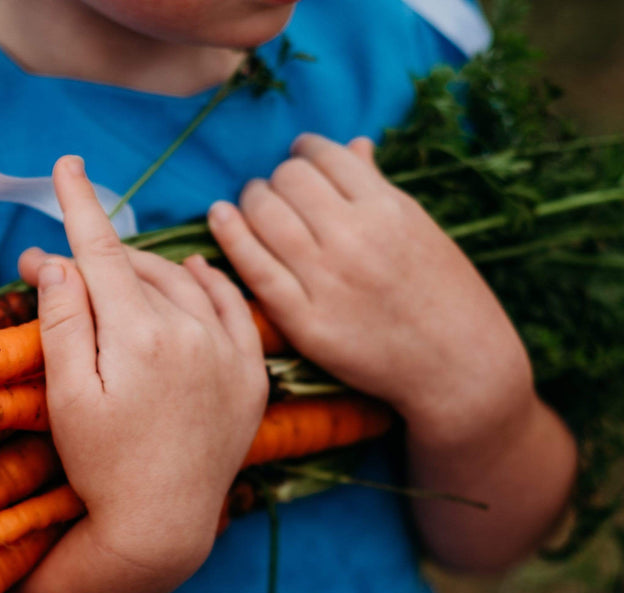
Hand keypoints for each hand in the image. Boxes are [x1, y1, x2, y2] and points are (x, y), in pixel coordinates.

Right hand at [19, 155, 267, 582]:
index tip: (67, 165)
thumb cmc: (101, 467)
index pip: (102, 252)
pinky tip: (194, 274)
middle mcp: (192, 332)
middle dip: (98, 258)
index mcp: (139, 334)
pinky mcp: (252, 375)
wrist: (162, 527)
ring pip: (184, 283)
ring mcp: (229, 352)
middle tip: (59, 266)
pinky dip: (210, 285)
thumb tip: (55, 259)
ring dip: (149, 272)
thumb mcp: (66, 397)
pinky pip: (234, 308)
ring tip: (115, 281)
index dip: (80, 205)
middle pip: (139, 268)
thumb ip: (63, 321)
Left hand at [209, 134, 535, 451]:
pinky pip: (255, 269)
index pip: (327, 157)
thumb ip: (379, 188)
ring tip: (249, 205)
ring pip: (265, 217)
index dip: (305, 151)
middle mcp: (354, 238)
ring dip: (250, 201)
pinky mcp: (305, 321)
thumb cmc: (444, 294)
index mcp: (388, 208)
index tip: (299, 159)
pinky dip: (230, 237)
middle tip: (272, 190)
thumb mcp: (421, 229)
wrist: (456, 364)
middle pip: (289, 182)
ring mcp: (327, 280)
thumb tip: (353, 145)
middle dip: (276, 179)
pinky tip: (219, 218)